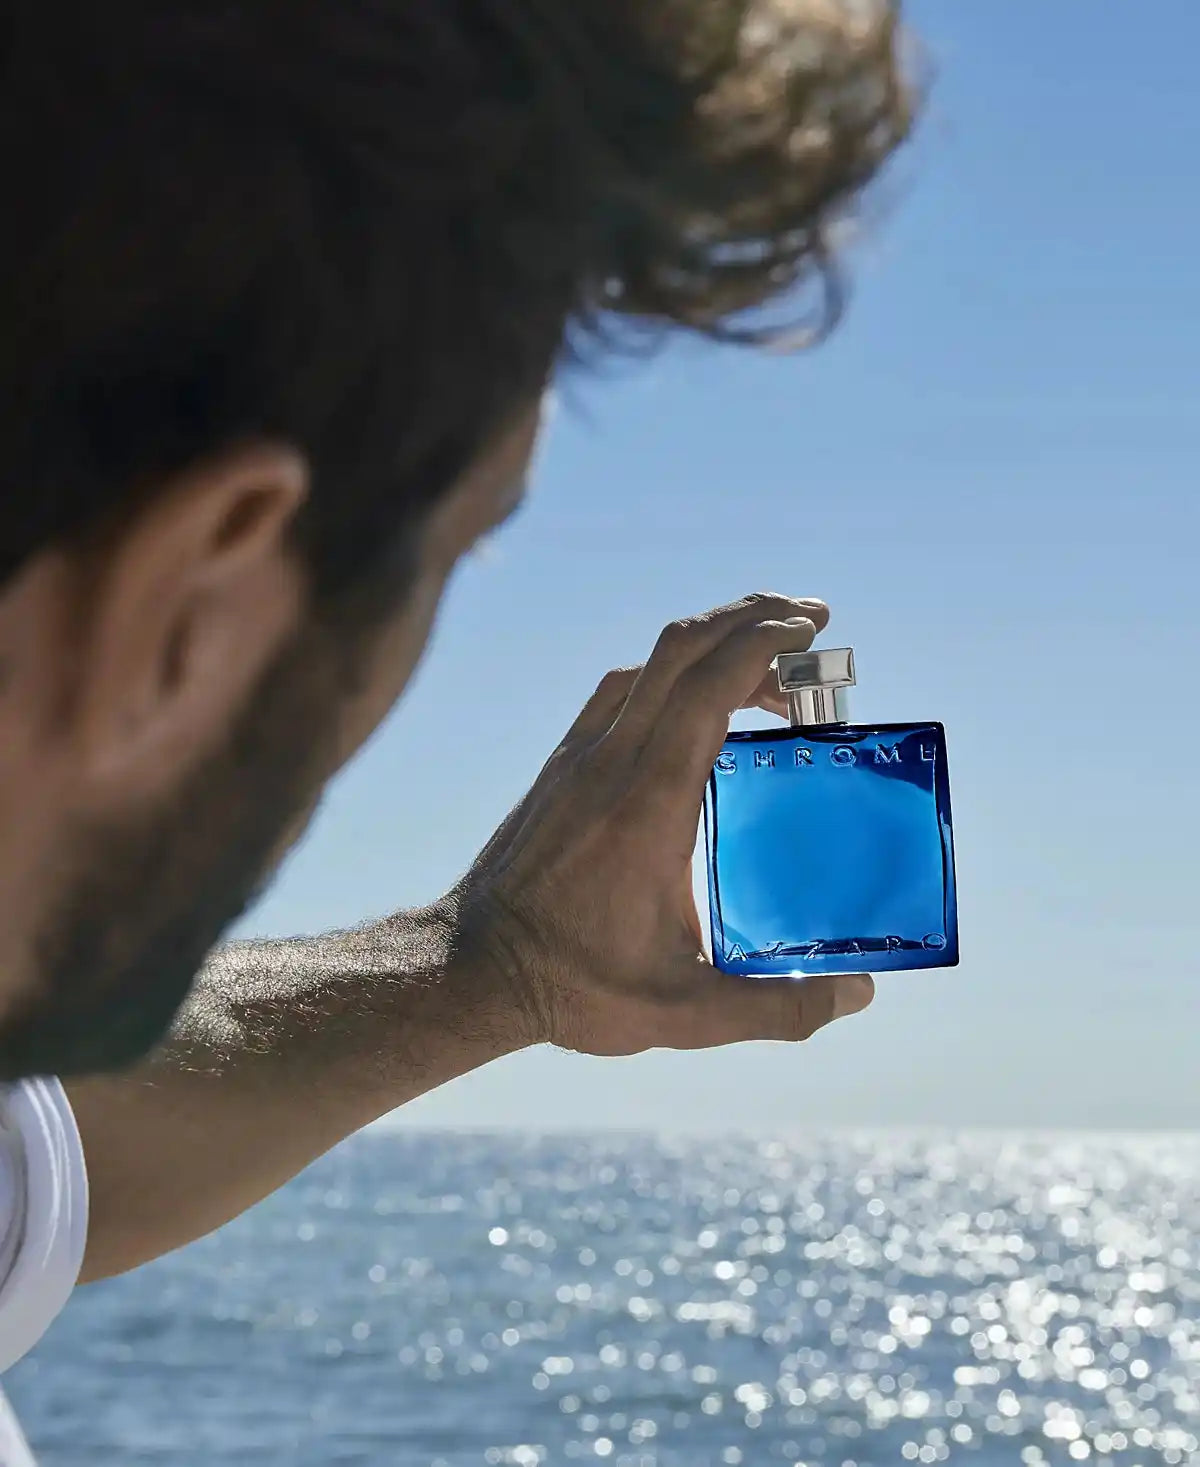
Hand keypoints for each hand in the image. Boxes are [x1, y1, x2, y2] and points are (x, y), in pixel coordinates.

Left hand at [454, 593, 874, 1056]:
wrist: (472, 971)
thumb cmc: (572, 986)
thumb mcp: (684, 1012)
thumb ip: (778, 1009)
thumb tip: (857, 996)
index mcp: (649, 802)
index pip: (710, 687)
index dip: (765, 643)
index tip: (814, 631)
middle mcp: (611, 762)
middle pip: (682, 649)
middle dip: (751, 618)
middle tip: (809, 623)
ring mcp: (579, 758)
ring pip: (647, 663)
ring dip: (710, 641)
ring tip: (765, 657)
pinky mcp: (560, 767)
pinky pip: (618, 691)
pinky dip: (667, 674)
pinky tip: (695, 704)